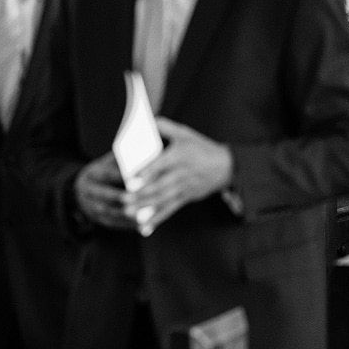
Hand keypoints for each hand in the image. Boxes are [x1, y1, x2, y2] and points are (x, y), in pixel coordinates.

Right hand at [74, 152, 138, 230]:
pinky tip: (142, 225)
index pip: (107, 174)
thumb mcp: (110, 162)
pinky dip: (128, 225)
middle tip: (140, 198)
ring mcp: (91, 207)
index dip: (122, 176)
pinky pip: (113, 223)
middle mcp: (89, 191)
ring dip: (127, 215)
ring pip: (109, 212)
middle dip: (122, 197)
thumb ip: (123, 160)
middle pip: (105, 195)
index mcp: (93, 173)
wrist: (83, 190)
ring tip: (144, 215)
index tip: (139, 178)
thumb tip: (144, 155)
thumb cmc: (106, 171)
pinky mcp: (97, 219)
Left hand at [122, 118, 232, 235]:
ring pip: (162, 200)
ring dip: (145, 208)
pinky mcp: (186, 198)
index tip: (131, 180)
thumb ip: (164, 126)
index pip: (161, 165)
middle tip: (123, 199)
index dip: (146, 173)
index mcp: (180, 156)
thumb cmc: (201, 147)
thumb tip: (144, 120)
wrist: (225, 167)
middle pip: (159, 186)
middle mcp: (182, 174)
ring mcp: (184, 188)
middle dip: (140, 194)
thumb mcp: (185, 133)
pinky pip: (170, 210)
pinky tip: (143, 227)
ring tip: (128, 213)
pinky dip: (156, 219)